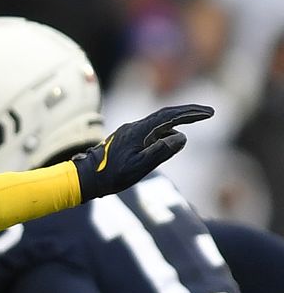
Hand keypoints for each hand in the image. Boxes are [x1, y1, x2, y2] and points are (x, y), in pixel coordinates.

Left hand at [71, 104, 212, 200]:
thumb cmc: (110, 176)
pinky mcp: (125, 139)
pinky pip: (149, 132)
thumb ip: (160, 152)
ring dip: (174, 127)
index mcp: (140, 131)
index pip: (171, 116)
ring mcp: (129, 132)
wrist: (83, 179)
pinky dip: (162, 134)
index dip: (192, 113)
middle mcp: (135, 127)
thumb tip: (181, 138)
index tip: (210, 113)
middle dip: (188, 114)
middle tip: (207, 113)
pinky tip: (165, 142)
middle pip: (166, 115)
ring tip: (183, 136)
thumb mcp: (138, 167)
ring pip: (158, 125)